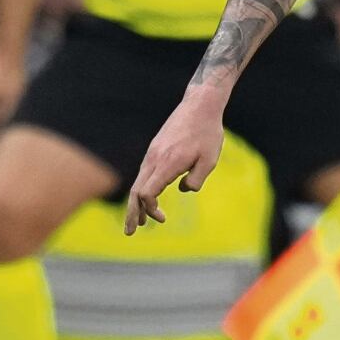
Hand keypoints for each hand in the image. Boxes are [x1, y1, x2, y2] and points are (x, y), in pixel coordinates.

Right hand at [123, 95, 224, 233]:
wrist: (199, 106)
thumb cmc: (208, 133)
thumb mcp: (209, 160)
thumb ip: (196, 180)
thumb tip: (183, 190)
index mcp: (168, 163)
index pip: (147, 192)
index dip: (149, 208)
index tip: (160, 217)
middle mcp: (155, 159)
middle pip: (136, 191)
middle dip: (132, 213)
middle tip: (130, 233)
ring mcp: (152, 154)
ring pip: (138, 183)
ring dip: (136, 204)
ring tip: (137, 223)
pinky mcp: (155, 150)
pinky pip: (144, 174)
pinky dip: (142, 190)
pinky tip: (147, 200)